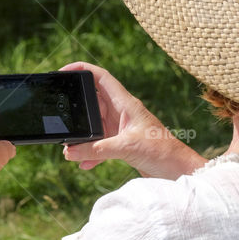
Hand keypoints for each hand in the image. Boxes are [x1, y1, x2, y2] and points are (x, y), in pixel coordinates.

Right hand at [58, 62, 204, 179]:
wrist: (177, 170)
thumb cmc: (161, 151)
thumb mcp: (126, 148)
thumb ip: (96, 150)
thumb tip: (70, 152)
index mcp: (126, 103)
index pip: (101, 77)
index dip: (82, 70)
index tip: (63, 72)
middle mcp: (123, 112)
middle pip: (93, 102)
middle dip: (76, 110)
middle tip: (61, 118)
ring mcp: (122, 128)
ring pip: (94, 126)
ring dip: (83, 136)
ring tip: (69, 148)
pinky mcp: (123, 144)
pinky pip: (100, 144)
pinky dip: (91, 153)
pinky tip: (84, 164)